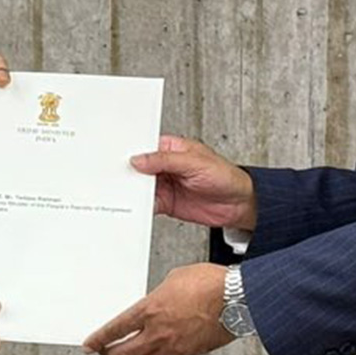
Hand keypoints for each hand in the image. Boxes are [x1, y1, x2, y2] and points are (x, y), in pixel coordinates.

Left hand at [82, 263, 232, 354]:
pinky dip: (165, 352)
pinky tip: (167, 343)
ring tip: (137, 348)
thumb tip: (158, 303)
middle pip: (126, 354)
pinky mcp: (192, 352)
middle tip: (107, 352)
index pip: (116, 330)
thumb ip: (159, 296)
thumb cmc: (210, 284)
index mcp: (151, 311)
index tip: (90, 345)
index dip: (99, 339)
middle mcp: (160, 333)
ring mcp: (176, 346)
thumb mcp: (174, 279)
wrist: (238, 298)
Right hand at [130, 135, 256, 230]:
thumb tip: (140, 160)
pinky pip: (148, 204)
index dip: (132, 152)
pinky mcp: (166, 202)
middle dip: (129, 174)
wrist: (238, 203)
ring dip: (133, 191)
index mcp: (171, 149)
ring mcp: (165, 185)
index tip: (119, 158)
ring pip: (141, 187)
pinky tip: (136, 207)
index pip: (145, 148)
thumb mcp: (194, 162)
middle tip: (118, 179)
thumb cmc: (224, 175)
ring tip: (125, 194)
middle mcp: (165, 166)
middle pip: (139, 168)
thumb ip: (165, 160)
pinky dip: (140, 207)